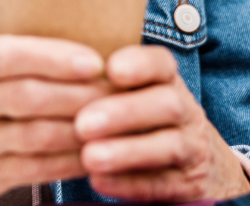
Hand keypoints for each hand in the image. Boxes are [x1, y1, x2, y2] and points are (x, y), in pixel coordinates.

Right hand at [0, 36, 109, 205]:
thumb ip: (2, 60)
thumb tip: (76, 51)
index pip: (11, 54)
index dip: (57, 58)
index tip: (95, 60)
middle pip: (33, 96)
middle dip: (84, 95)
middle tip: (122, 91)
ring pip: (41, 134)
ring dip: (85, 130)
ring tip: (118, 121)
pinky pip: (37, 168)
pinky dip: (70, 161)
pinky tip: (94, 153)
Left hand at [73, 45, 249, 201]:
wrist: (197, 169)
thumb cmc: (147, 124)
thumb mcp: (136, 97)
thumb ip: (104, 84)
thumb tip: (53, 67)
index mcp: (169, 84)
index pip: (162, 64)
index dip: (140, 64)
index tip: (112, 69)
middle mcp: (186, 112)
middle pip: (167, 104)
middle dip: (124, 112)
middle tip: (82, 124)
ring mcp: (193, 149)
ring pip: (170, 146)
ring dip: (126, 151)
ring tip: (89, 157)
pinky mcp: (190, 186)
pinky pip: (163, 184)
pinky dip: (130, 183)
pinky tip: (99, 181)